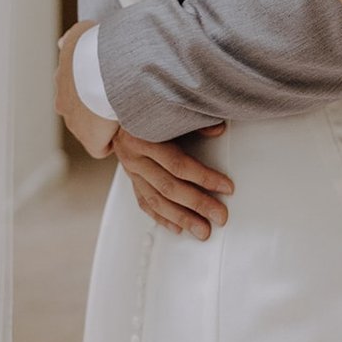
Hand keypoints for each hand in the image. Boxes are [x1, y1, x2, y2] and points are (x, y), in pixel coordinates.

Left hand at [54, 20, 119, 158]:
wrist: (104, 68)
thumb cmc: (94, 49)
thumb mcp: (79, 33)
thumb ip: (71, 38)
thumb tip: (62, 42)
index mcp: (63, 80)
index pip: (75, 89)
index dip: (92, 87)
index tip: (106, 83)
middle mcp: (64, 103)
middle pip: (82, 111)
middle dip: (96, 106)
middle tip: (116, 95)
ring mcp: (76, 124)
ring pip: (92, 128)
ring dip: (105, 121)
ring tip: (124, 109)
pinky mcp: (90, 141)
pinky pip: (103, 146)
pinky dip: (114, 139)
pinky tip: (127, 125)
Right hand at [112, 124, 233, 240]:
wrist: (114, 112)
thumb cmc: (146, 112)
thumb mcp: (168, 112)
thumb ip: (193, 122)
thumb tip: (219, 129)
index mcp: (144, 138)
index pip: (178, 164)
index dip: (204, 177)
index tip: (226, 187)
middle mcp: (135, 158)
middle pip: (169, 187)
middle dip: (198, 204)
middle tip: (219, 216)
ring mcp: (131, 172)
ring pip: (157, 201)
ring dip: (182, 218)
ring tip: (202, 230)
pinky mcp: (131, 181)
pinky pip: (146, 204)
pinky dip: (162, 218)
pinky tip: (177, 227)